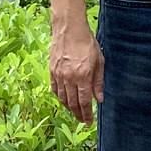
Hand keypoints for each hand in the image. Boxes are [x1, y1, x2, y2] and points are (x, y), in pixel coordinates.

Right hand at [49, 9, 103, 123]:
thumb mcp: (99, 60)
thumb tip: (99, 99)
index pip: (84, 102)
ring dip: (68, 108)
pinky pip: (55, 89)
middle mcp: (69, 78)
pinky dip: (59, 97)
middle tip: (82, 121)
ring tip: (74, 112)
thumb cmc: (87, 42)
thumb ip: (98, 81)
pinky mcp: (52, 70)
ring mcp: (59, 75)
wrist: (69, 28)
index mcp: (83, 76)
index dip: (86, 114)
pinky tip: (64, 100)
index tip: (89, 122)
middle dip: (78, 114)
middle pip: (72, 103)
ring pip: (62, 98)